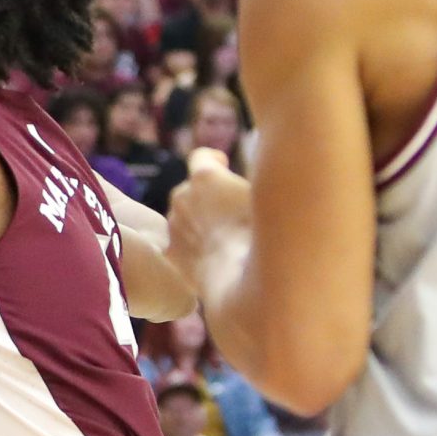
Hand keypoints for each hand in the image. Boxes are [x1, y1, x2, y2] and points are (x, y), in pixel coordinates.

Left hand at [166, 148, 251, 281]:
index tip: (223, 163)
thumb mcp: (265, 198)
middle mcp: (182, 196)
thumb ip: (250, 185)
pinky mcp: (171, 251)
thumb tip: (252, 185)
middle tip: (231, 211)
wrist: (241, 279)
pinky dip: (192, 245)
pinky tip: (212, 257)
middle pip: (192, 188)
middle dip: (207, 195)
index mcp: (205, 177)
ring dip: (198, 220)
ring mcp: (173, 224)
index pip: (201, 157)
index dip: (213, 160)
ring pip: (184, 215)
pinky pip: (181, 242)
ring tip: (224, 237)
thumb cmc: (261, 235)